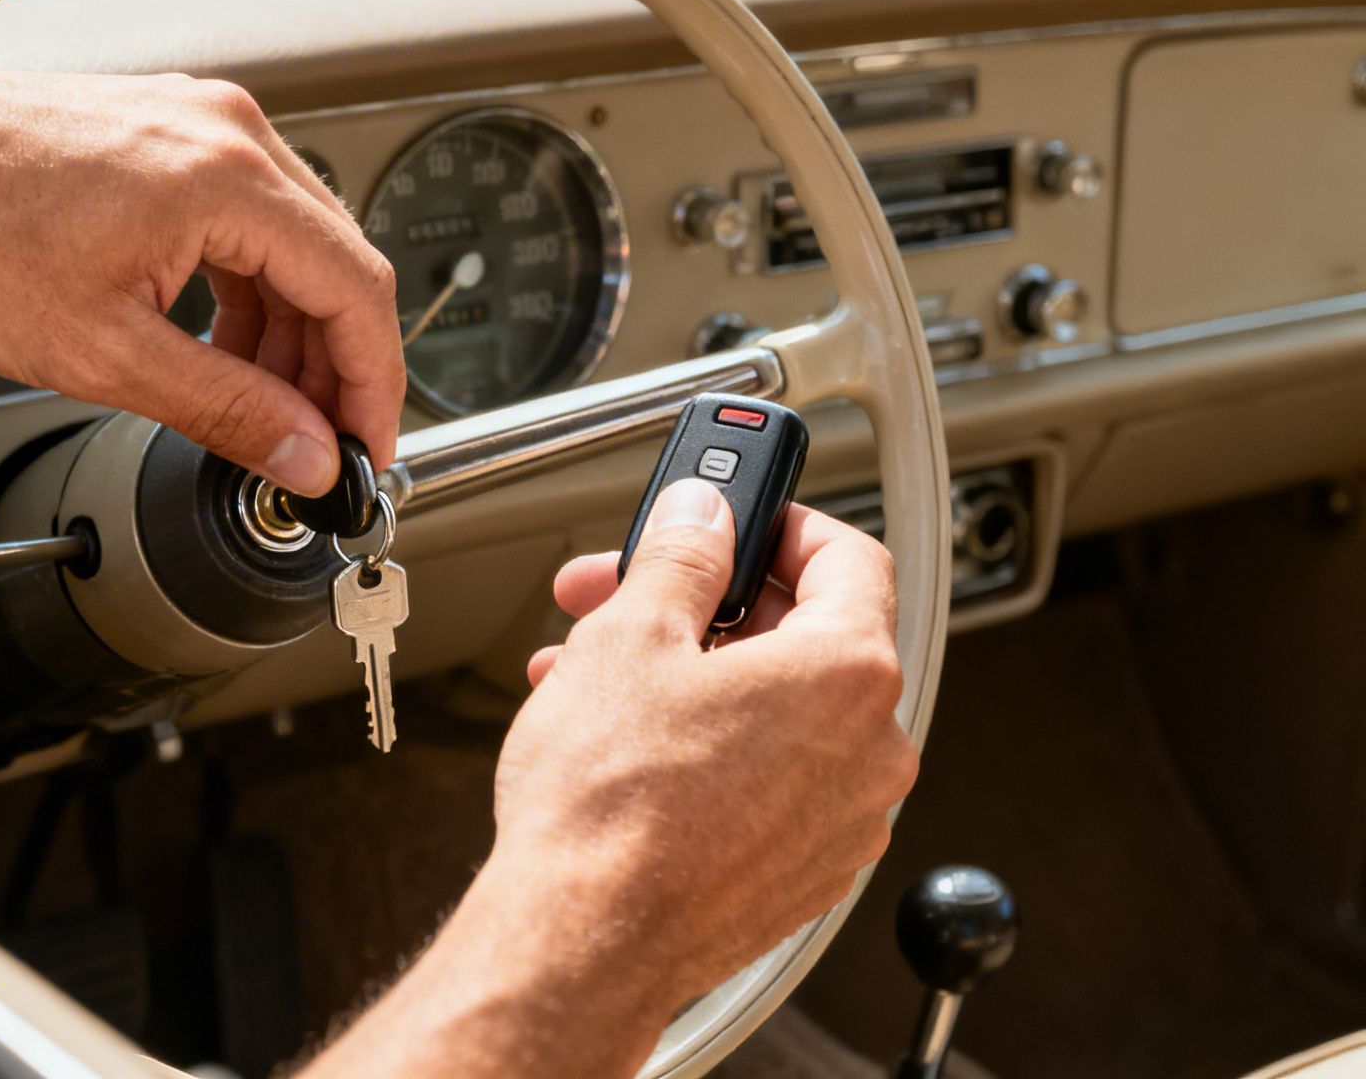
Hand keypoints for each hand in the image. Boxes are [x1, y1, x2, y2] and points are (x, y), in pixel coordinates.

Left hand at [0, 64, 403, 494]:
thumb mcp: (105, 353)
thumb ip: (226, 410)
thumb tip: (301, 453)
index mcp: (228, 175)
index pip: (356, 290)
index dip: (373, 386)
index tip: (365, 448)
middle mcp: (225, 133)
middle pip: (333, 266)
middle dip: (330, 368)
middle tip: (314, 447)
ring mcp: (195, 126)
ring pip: (291, 247)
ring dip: (287, 335)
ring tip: (260, 409)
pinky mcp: (163, 136)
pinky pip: (243, 223)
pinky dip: (245, 293)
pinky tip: (218, 347)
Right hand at [493, 478, 915, 1007]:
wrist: (584, 941)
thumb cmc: (610, 805)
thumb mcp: (630, 636)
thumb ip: (682, 555)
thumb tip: (702, 515)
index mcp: (849, 674)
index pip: (850, 557)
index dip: (783, 524)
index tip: (737, 519)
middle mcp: (872, 751)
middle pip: (806, 638)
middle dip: (708, 608)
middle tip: (629, 594)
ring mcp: (843, 821)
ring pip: (778, 714)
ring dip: (696, 679)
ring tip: (599, 677)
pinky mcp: (803, 872)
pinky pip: (770, 781)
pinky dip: (712, 748)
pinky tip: (630, 745)